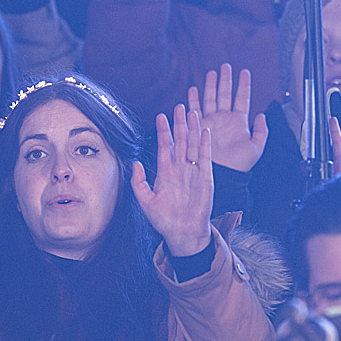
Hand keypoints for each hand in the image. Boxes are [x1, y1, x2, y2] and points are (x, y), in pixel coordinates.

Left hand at [132, 104, 212, 256]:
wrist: (183, 233)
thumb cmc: (163, 220)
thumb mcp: (145, 201)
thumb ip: (138, 182)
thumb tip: (134, 163)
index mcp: (165, 173)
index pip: (164, 147)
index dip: (163, 131)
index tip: (160, 116)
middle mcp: (180, 169)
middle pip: (180, 141)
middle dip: (179, 124)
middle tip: (179, 107)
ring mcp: (193, 172)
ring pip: (193, 145)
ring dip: (193, 129)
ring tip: (193, 112)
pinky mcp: (205, 178)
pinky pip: (205, 158)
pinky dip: (205, 144)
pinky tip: (204, 131)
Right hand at [188, 64, 267, 172]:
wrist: (222, 174)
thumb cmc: (240, 165)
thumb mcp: (256, 148)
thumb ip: (262, 131)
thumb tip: (262, 115)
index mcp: (239, 122)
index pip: (242, 98)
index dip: (244, 85)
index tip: (245, 72)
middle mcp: (225, 119)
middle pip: (225, 94)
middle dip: (226, 80)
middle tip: (226, 66)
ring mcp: (212, 122)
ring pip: (210, 99)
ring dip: (210, 86)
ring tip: (212, 73)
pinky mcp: (200, 127)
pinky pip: (196, 110)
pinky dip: (194, 100)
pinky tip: (193, 90)